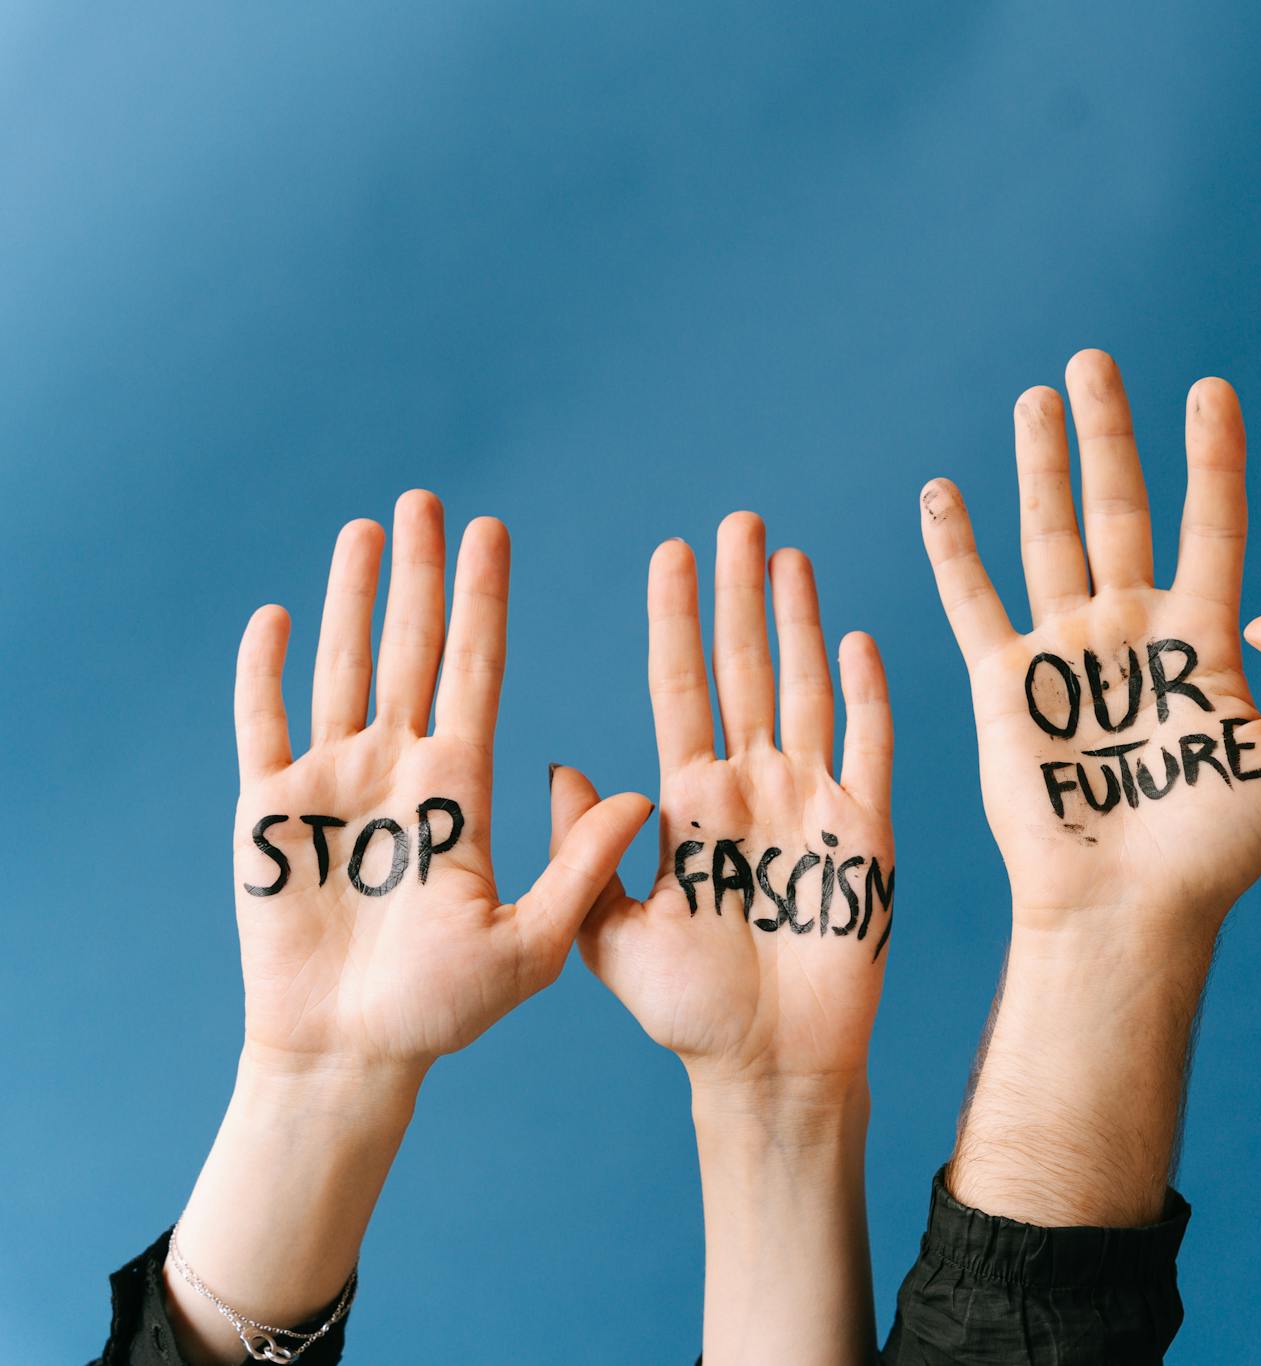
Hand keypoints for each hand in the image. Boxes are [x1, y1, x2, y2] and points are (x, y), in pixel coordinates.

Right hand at [175, 491, 648, 1364]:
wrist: (352, 1058)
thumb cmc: (444, 1013)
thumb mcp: (533, 941)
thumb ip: (583, 868)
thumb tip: (646, 794)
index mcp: (460, 788)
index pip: (476, 669)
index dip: (484, 601)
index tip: (492, 532)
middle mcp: (399, 770)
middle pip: (412, 649)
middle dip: (421, 574)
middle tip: (427, 499)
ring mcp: (332, 783)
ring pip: (341, 667)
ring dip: (351, 599)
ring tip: (366, 530)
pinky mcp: (266, 813)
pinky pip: (262, 725)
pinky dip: (264, 673)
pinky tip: (276, 615)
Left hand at [553, 513, 892, 1090]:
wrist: (769, 1067)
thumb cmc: (691, 1013)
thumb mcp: (606, 934)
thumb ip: (580, 854)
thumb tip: (550, 763)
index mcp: (688, 803)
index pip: (680, 687)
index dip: (676, 620)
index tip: (669, 553)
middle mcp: (750, 788)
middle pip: (746, 670)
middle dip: (740, 596)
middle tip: (737, 522)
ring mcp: (811, 804)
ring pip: (805, 690)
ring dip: (800, 624)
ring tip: (790, 557)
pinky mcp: (865, 833)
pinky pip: (870, 748)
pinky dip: (866, 696)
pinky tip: (857, 641)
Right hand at [919, 349, 1260, 936]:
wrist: (1132, 910)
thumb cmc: (1217, 851)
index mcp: (1199, 638)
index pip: (1208, 526)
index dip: (1210, 460)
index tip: (1212, 390)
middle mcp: (1131, 629)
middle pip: (1118, 510)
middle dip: (1108, 436)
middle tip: (1097, 361)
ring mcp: (1066, 651)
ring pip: (1048, 536)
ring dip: (1040, 467)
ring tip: (1036, 397)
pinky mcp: (1008, 685)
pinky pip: (975, 604)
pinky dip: (956, 550)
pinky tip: (943, 490)